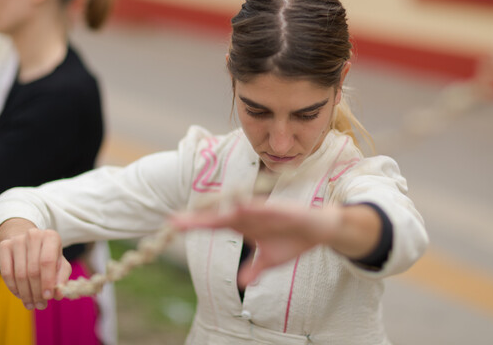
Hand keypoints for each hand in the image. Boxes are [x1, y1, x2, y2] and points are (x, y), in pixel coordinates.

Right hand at [0, 221, 70, 309]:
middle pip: (33, 270)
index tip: (48, 297)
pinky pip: (6, 273)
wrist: (28, 241)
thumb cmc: (48, 254)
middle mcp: (34, 235)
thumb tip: (58, 294)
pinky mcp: (4, 247)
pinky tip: (20, 295)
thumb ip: (61, 277)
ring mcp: (17, 240)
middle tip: (40, 305)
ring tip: (31, 304)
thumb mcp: (60, 263)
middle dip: (37, 291)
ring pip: (19, 274)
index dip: (47, 281)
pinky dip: (13, 288)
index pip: (47, 261)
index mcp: (51, 237)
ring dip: (26, 293)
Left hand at [171, 198, 341, 285]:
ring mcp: (263, 210)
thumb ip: (254, 269)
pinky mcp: (281, 209)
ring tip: (199, 216)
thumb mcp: (270, 261)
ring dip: (219, 212)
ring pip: (237, 209)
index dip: (195, 225)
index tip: (173, 225)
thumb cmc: (293, 240)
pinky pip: (264, 208)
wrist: (319, 230)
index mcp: (244, 225)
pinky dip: (252, 208)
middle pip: (219, 216)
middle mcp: (249, 214)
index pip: (214, 224)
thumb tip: (240, 283)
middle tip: (174, 220)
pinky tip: (239, 209)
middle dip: (198, 219)